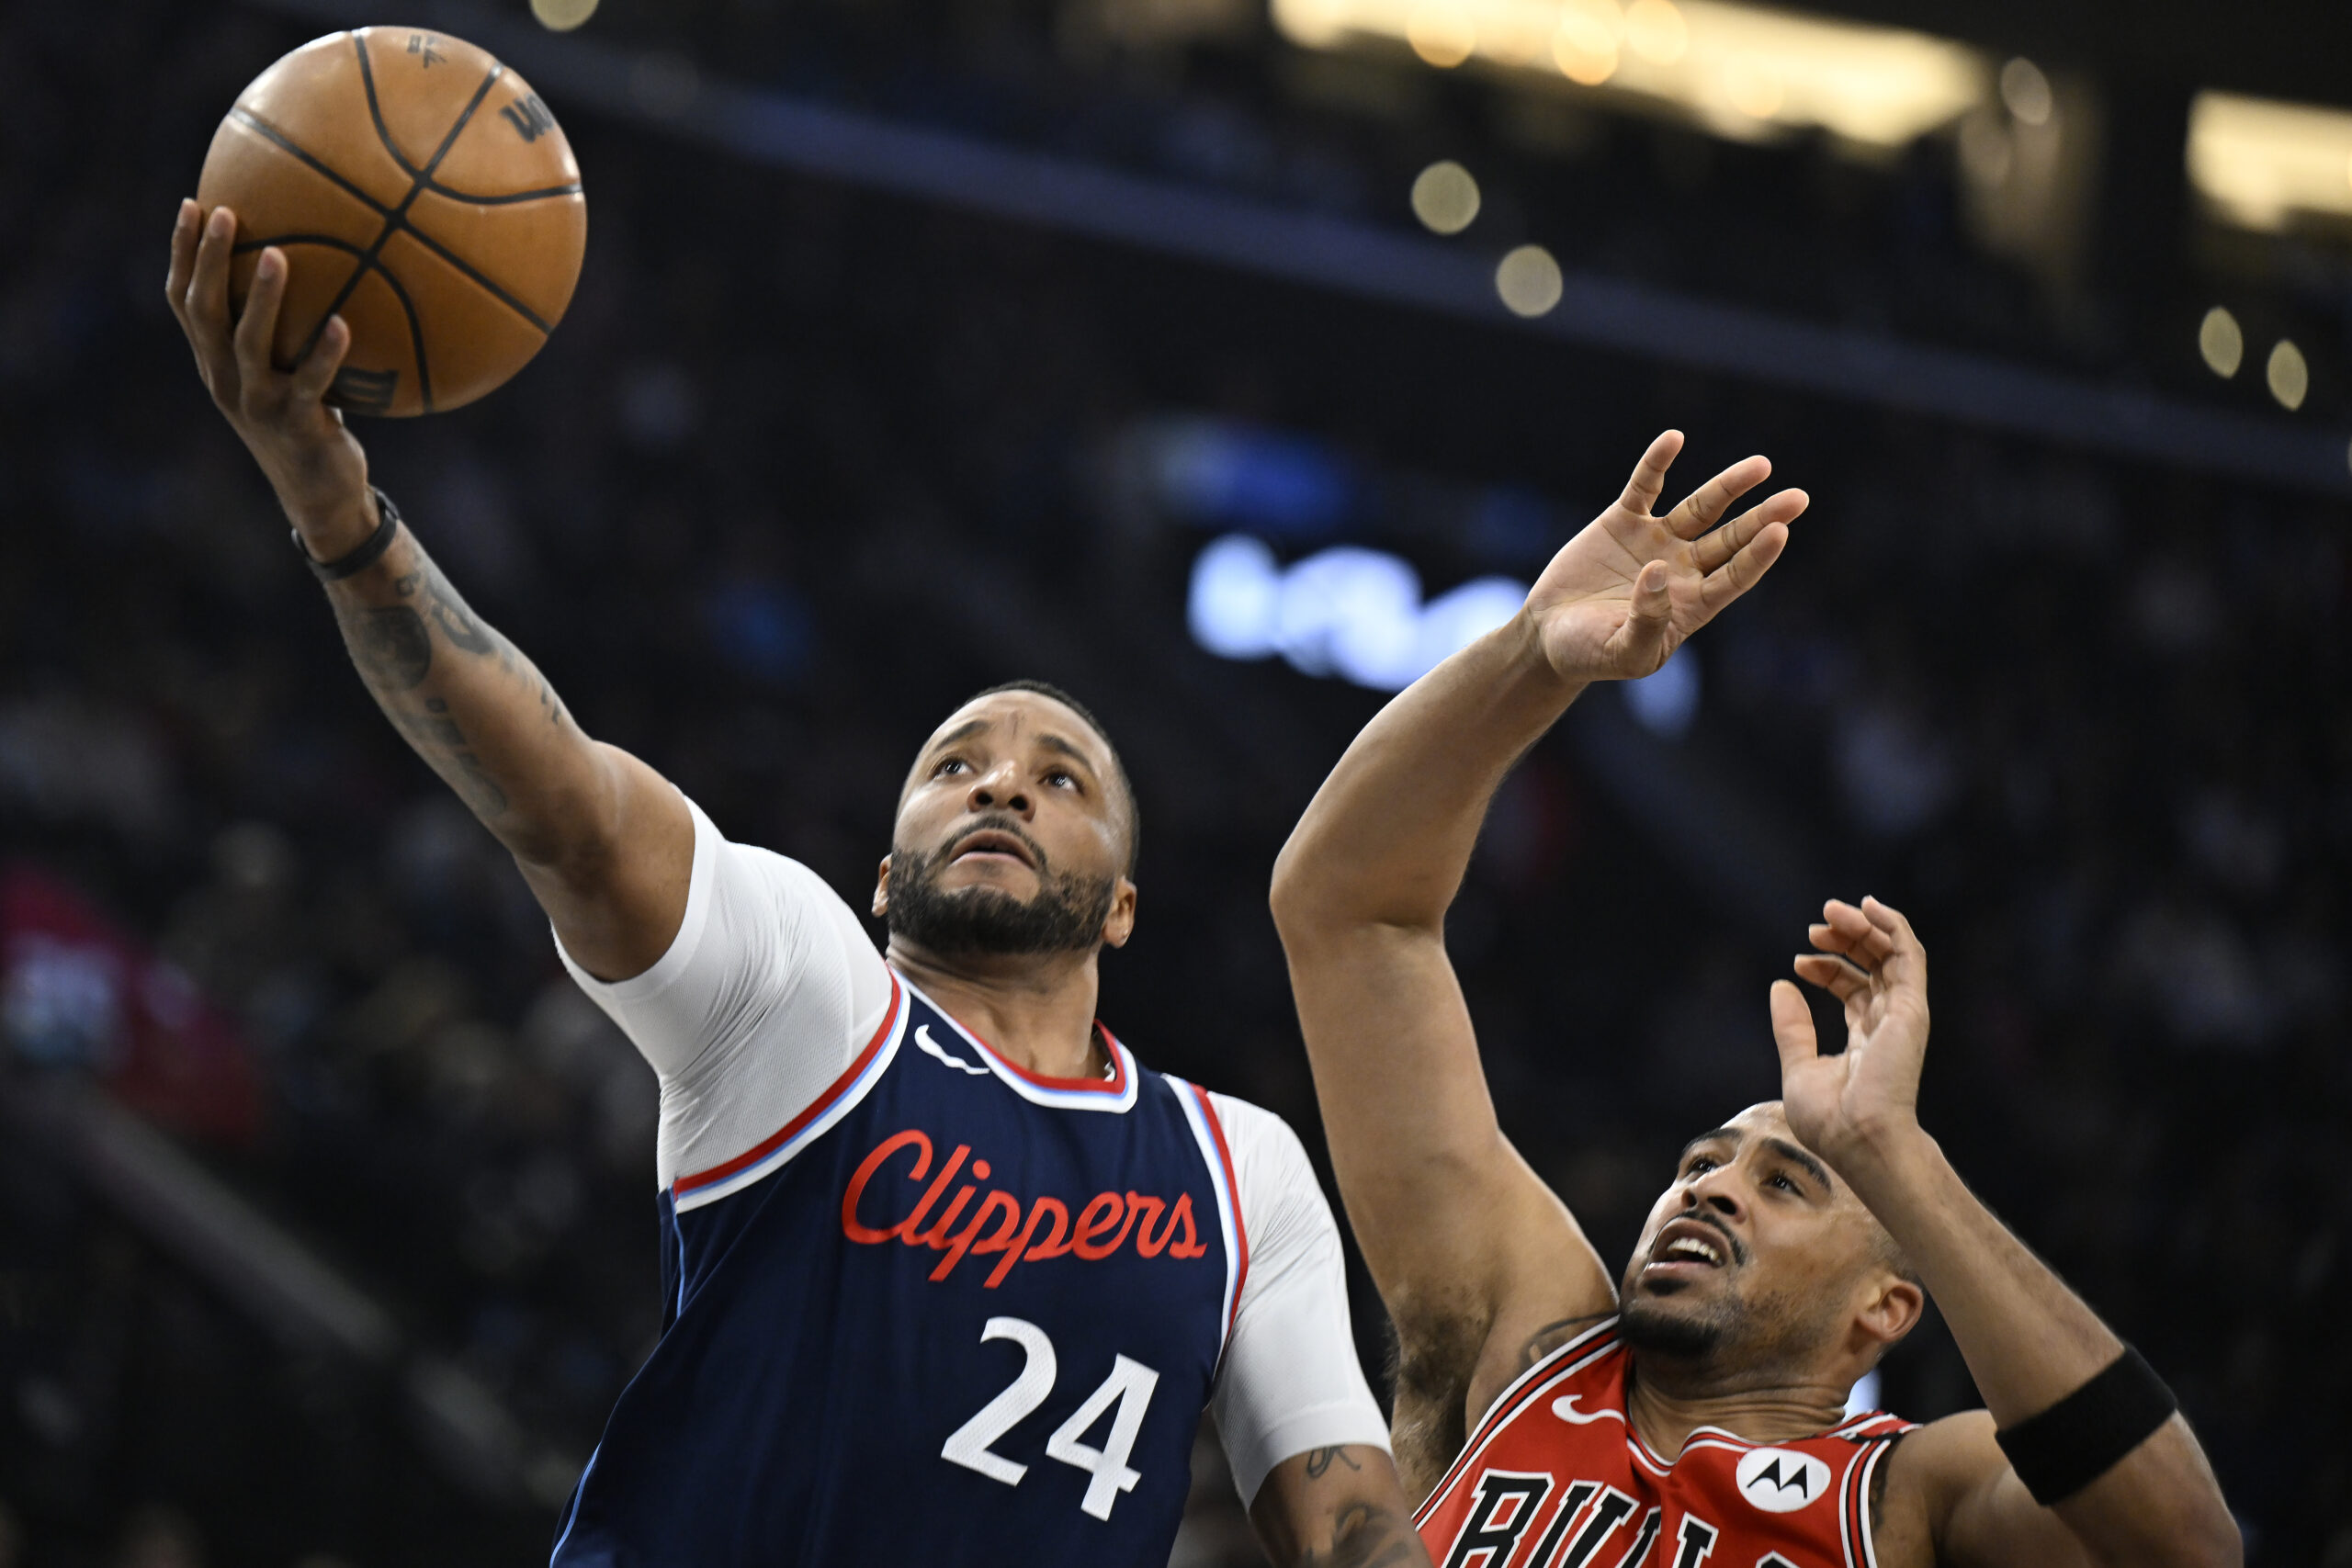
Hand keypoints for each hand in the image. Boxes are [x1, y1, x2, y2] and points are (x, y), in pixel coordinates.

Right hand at [165, 200, 377, 554]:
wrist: (319, 493)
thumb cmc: (308, 422)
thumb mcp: (286, 374)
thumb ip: (287, 333)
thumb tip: (320, 268)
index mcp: (214, 364)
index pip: (184, 301)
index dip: (183, 254)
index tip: (194, 203)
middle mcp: (225, 380)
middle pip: (204, 311)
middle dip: (209, 259)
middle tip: (227, 212)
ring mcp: (257, 403)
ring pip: (248, 343)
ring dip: (261, 297)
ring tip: (278, 254)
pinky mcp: (296, 424)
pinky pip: (311, 383)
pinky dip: (326, 354)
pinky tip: (344, 324)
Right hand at [1523, 430, 1802, 684]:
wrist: (1549, 636)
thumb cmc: (1592, 655)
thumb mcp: (1623, 654)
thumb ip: (1648, 622)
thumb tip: (1659, 571)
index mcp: (1693, 605)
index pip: (1735, 576)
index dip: (1757, 556)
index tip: (1779, 532)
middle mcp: (1683, 568)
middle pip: (1731, 538)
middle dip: (1762, 517)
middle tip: (1797, 498)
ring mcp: (1656, 541)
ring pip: (1701, 507)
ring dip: (1729, 486)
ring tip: (1762, 466)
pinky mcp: (1624, 521)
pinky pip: (1645, 487)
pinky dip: (1657, 463)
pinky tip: (1674, 438)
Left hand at [1770, 897, 1931, 1170]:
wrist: (1858, 1139)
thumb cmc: (1831, 1119)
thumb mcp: (1798, 1067)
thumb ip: (1792, 1028)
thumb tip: (1781, 986)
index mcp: (1866, 1039)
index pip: (1853, 989)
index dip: (1827, 968)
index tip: (1798, 962)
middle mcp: (1888, 1023)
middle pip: (1873, 966)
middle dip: (1845, 940)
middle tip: (1815, 928)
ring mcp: (1902, 1014)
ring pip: (1891, 954)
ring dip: (1864, 926)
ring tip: (1832, 911)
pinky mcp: (1910, 1007)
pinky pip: (1908, 956)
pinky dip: (1892, 927)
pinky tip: (1869, 907)